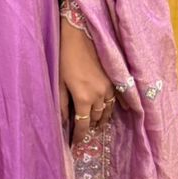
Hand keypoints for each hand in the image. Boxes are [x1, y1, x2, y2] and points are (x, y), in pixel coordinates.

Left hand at [59, 16, 113, 144]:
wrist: (81, 34)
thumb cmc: (65, 56)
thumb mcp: (59, 82)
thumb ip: (62, 104)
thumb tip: (63, 122)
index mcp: (83, 99)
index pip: (83, 126)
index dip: (79, 137)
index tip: (75, 144)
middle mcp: (99, 96)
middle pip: (97, 119)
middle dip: (91, 126)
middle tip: (85, 131)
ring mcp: (110, 87)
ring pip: (108, 110)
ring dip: (102, 118)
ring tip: (96, 123)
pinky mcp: (115, 78)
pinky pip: (118, 99)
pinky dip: (115, 107)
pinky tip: (115, 111)